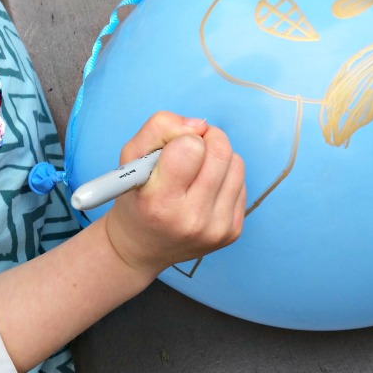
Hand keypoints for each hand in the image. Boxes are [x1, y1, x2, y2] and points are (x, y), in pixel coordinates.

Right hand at [104, 112, 245, 275]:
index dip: (182, 139)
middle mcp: (191, 220)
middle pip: (220, 151)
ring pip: (236, 164)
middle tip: (189, 149)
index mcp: (159, 202)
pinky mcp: (232, 232)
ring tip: (195, 171)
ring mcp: (216, 229)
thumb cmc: (135, 196)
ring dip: (218, 158)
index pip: (191, 148)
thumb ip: (159, 128)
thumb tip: (200, 125)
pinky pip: (242, 183)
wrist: (142, 247)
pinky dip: (225, 178)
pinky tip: (205, 189)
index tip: (171, 150)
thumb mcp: (130, 157)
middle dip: (206, 140)